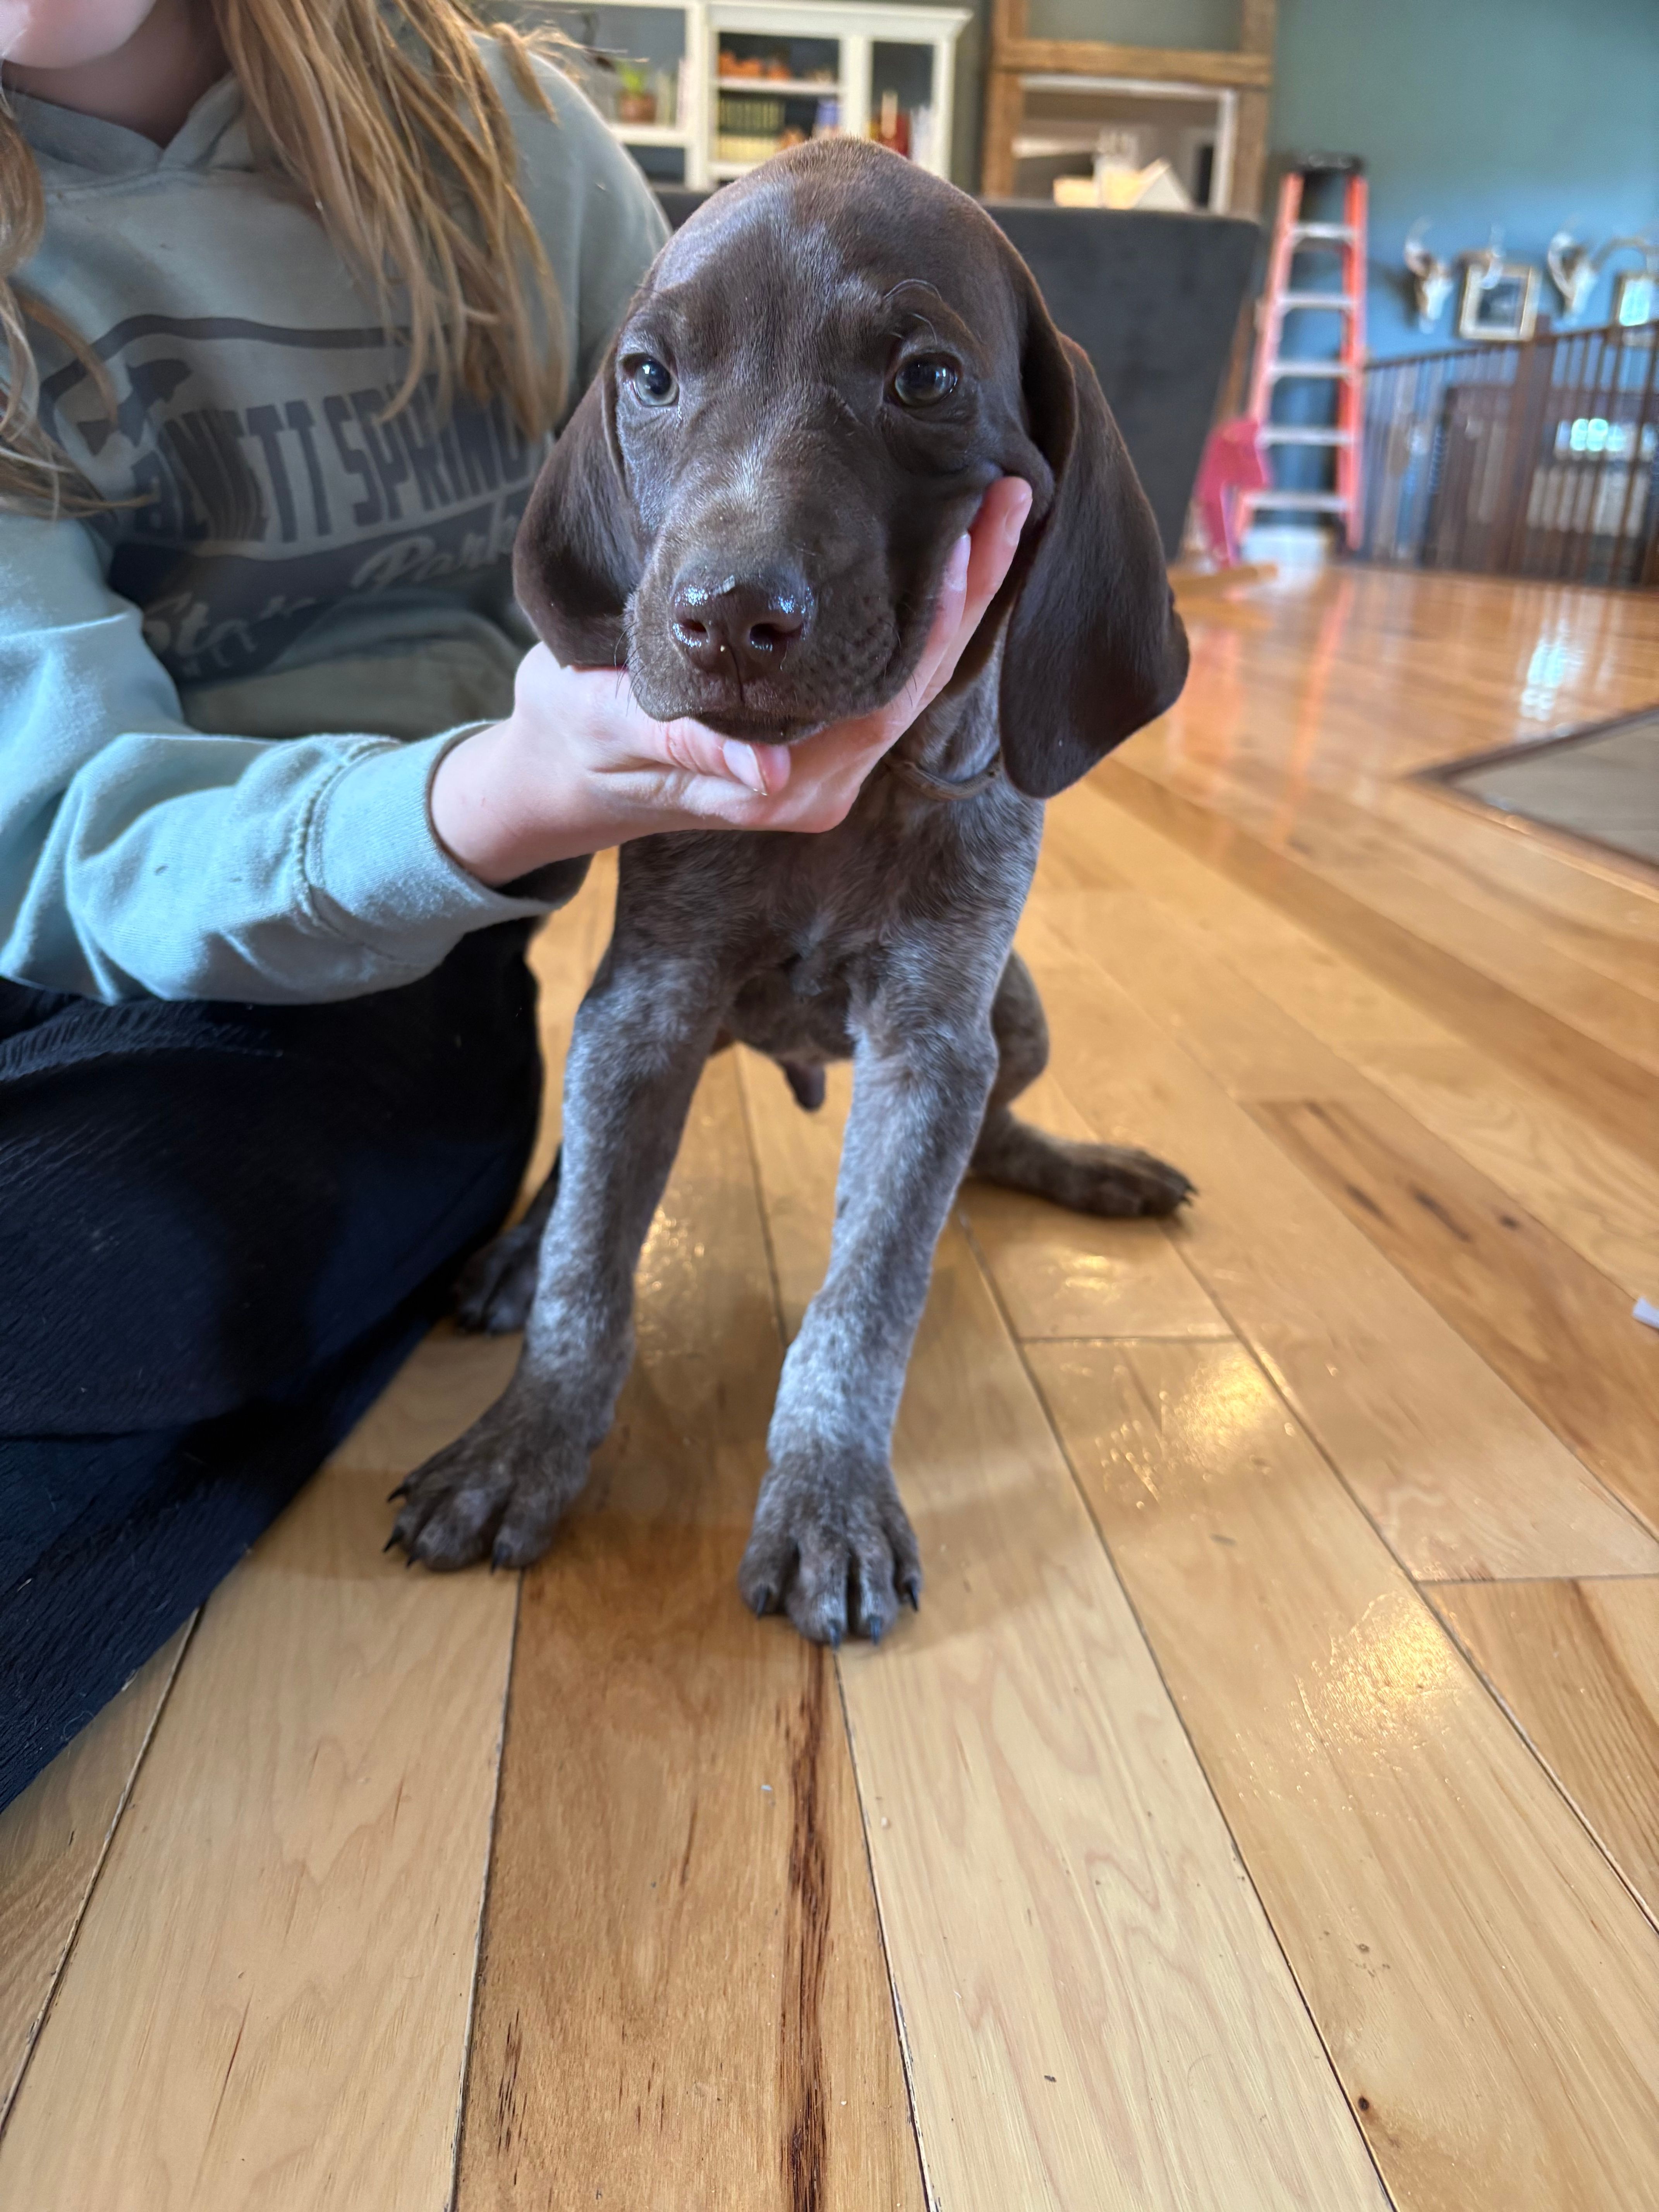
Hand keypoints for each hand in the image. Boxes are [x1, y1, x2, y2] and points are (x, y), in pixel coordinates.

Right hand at [430, 476, 1032, 885]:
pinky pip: (886, 664)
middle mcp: (822, 782)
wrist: (557, 768)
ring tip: (993, 503)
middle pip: (917, 679)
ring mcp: (826, 760)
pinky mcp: (816, 729)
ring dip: (957, 591)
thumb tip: (766, 780)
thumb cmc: (575, 740)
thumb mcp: (609, 731)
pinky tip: (943, 544)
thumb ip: (689, 753)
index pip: (882, 700)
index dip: (931, 625)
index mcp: (784, 790)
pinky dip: (919, 605)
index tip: (967, 545)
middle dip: (969, 591)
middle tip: (1012, 494)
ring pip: (911, 669)